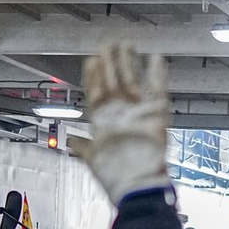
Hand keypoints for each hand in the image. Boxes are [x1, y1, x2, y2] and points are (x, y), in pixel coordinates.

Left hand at [77, 43, 169, 205]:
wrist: (136, 184)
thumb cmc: (115, 173)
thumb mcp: (91, 158)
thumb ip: (82, 146)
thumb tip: (70, 141)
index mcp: (103, 119)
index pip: (97, 90)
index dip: (94, 74)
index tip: (92, 58)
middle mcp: (121, 112)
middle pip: (114, 80)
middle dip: (111, 62)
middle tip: (110, 44)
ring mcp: (138, 111)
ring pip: (133, 80)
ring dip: (129, 62)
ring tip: (127, 45)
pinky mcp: (156, 114)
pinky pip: (158, 90)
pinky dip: (158, 75)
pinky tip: (156, 58)